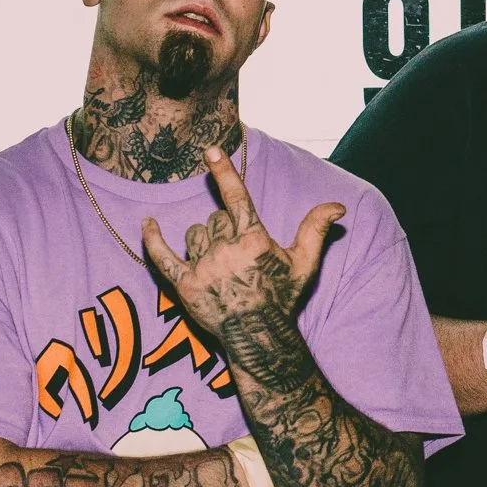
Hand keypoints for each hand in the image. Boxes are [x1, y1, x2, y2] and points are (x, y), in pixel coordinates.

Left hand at [140, 146, 344, 341]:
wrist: (259, 336)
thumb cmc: (282, 298)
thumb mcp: (304, 263)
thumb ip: (316, 229)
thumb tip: (338, 205)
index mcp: (253, 240)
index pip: (236, 198)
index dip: (224, 172)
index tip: (210, 150)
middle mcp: (226, 250)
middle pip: (215, 220)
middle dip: (224, 229)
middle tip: (237, 255)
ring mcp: (202, 267)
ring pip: (193, 235)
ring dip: (203, 240)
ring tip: (218, 262)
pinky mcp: (184, 285)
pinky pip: (162, 257)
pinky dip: (153, 239)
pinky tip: (147, 223)